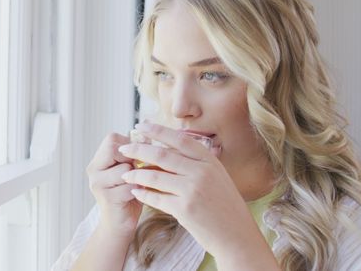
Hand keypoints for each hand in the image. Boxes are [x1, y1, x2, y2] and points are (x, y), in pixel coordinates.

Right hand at [86, 133, 141, 234]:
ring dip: (136, 178)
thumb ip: (136, 151)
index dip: (128, 146)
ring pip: (124, 169)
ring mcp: (97, 184)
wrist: (119, 224)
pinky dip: (137, 191)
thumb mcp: (132, 168)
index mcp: (98, 160)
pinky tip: (133, 197)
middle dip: (130, 161)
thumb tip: (148, 127)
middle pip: (114, 149)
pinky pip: (129, 186)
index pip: (112, 139)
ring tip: (134, 187)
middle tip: (134, 173)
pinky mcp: (106, 198)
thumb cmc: (129, 194)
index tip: (134, 160)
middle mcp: (93, 170)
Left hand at [118, 123, 277, 268]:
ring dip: (136, 174)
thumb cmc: (225, 206)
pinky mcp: (184, 209)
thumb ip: (195, 163)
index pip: (179, 138)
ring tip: (125, 174)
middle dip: (138, 149)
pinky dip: (143, 194)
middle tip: (123, 149)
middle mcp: (201, 171)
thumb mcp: (216, 177)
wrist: (237, 235)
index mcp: (209, 160)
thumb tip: (166, 151)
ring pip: (154, 175)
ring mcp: (193, 190)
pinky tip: (135, 192)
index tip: (140, 125)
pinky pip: (156, 197)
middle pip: (162, 154)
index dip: (157, 130)